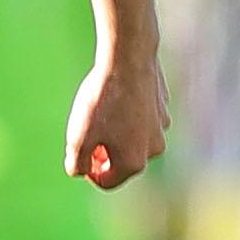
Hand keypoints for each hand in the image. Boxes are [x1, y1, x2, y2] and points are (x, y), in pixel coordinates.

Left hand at [66, 58, 170, 188]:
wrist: (128, 58)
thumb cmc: (102, 100)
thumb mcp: (77, 138)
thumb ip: (76, 164)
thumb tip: (80, 172)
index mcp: (134, 163)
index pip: (106, 182)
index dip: (87, 171)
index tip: (77, 151)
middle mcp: (154, 150)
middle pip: (121, 161)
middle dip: (102, 151)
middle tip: (86, 129)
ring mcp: (162, 128)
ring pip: (132, 139)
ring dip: (115, 132)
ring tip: (102, 109)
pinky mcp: (163, 107)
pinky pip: (141, 119)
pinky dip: (128, 114)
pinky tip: (117, 95)